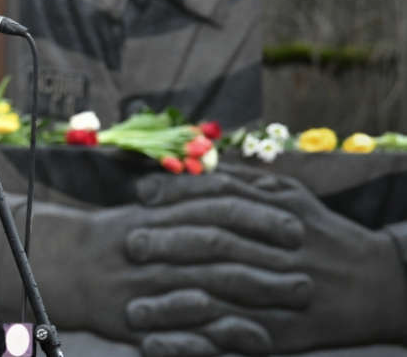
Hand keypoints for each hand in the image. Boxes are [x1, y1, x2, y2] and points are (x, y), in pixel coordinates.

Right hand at [29, 180, 307, 349]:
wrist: (62, 268)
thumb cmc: (114, 238)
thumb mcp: (146, 211)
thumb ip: (185, 201)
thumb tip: (239, 188)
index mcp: (155, 216)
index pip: (215, 208)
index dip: (258, 216)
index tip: (296, 226)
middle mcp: (151, 245)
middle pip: (218, 246)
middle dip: (268, 258)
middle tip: (308, 269)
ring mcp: (144, 281)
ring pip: (210, 284)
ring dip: (258, 292)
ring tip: (294, 298)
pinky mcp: (137, 316)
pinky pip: (187, 325)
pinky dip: (225, 330)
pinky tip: (258, 335)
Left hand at [128, 167, 406, 354]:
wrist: (380, 285)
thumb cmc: (321, 233)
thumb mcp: (290, 197)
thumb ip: (240, 182)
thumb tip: (183, 172)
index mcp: (280, 211)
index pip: (219, 196)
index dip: (177, 193)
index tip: (141, 195)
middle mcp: (281, 249)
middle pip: (216, 241)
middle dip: (169, 242)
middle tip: (131, 244)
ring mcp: (281, 292)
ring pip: (220, 293)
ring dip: (171, 302)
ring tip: (131, 309)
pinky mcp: (283, 332)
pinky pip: (231, 337)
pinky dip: (191, 342)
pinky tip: (158, 345)